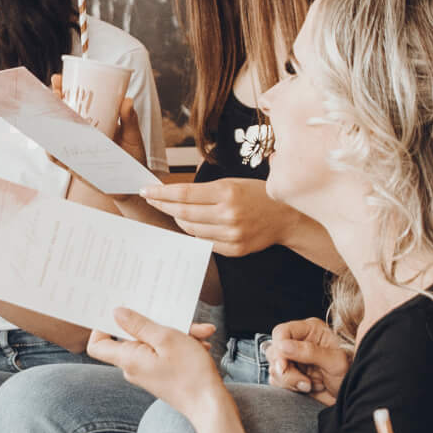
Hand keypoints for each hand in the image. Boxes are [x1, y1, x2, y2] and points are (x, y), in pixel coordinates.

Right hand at [46, 75, 147, 191]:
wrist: (133, 183)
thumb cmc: (132, 157)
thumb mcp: (132, 136)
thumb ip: (130, 120)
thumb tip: (126, 100)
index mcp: (90, 124)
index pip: (72, 105)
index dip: (62, 91)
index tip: (59, 79)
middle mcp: (79, 136)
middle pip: (59, 117)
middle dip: (51, 102)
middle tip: (55, 90)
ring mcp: (75, 151)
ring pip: (55, 137)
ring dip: (48, 125)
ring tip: (51, 112)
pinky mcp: (75, 168)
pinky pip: (59, 160)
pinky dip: (52, 153)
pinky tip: (49, 146)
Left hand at [86, 309, 229, 425]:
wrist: (211, 405)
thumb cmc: (190, 373)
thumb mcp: (165, 339)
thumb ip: (139, 324)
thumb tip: (116, 313)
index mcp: (128, 359)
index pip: (97, 345)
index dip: (101, 326)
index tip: (118, 312)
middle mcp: (133, 367)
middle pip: (133, 337)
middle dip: (155, 323)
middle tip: (176, 316)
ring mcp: (148, 371)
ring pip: (154, 342)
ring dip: (176, 333)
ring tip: (200, 332)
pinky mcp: (161, 374)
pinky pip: (164, 352)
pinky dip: (181, 344)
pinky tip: (202, 342)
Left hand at [141, 178, 296, 257]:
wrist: (287, 217)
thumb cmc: (258, 195)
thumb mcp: (233, 183)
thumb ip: (205, 190)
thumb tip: (174, 195)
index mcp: (227, 192)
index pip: (184, 194)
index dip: (161, 193)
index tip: (145, 190)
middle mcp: (228, 214)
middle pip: (183, 213)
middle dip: (162, 206)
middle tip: (151, 200)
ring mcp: (231, 234)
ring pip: (191, 229)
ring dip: (178, 220)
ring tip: (173, 211)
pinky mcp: (234, 249)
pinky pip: (204, 242)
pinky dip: (195, 233)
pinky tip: (193, 225)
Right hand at [267, 317, 350, 403]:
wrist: (353, 396)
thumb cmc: (350, 373)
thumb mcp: (334, 361)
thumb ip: (309, 352)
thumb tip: (283, 345)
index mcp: (310, 331)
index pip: (282, 332)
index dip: (279, 347)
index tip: (283, 365)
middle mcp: (299, 343)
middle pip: (274, 351)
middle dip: (285, 370)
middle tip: (303, 381)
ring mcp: (293, 360)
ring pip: (273, 368)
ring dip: (288, 381)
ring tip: (309, 385)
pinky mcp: (291, 375)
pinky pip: (276, 380)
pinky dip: (288, 387)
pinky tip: (306, 388)